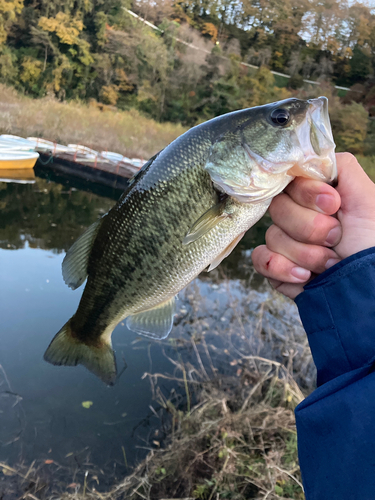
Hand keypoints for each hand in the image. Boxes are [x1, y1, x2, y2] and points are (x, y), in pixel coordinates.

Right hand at [252, 153, 374, 298]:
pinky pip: (259, 259)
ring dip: (305, 253)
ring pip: (272, 236)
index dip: (307, 194)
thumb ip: (342, 167)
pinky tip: (305, 276)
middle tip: (336, 239)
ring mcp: (285, 243)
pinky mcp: (276, 268)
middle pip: (278, 208)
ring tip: (330, 264)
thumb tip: (309, 155)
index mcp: (317, 198)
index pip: (291, 181)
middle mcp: (299, 217)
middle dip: (311, 228)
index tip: (333, 206)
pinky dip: (281, 268)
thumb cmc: (373, 244)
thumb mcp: (368, 199)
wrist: (367, 290)